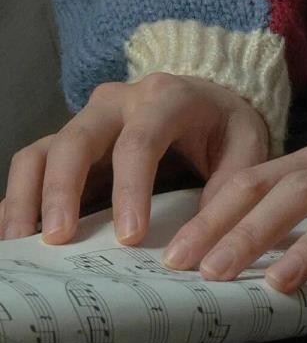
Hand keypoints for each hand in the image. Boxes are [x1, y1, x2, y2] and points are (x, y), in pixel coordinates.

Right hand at [0, 73, 268, 243]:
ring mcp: (91, 118)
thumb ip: (230, 186)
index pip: (140, 142)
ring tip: (20, 243)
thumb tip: (198, 240)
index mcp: (167, 98)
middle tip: (58, 241)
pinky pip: (37, 161)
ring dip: (27, 196)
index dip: (131, 190)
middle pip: (76, 141)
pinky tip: (15, 230)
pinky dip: (22, 195)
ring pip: (43, 150)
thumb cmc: (228, 126)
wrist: (210, 99)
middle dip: (63, 191)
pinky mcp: (76, 138)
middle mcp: (119, 102)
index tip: (128, 237)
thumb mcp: (247, 147)